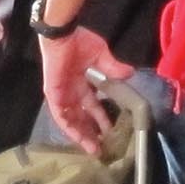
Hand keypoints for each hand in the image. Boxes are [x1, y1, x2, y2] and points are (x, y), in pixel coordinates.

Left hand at [40, 25, 131, 156]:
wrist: (63, 34)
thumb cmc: (80, 41)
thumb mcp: (101, 55)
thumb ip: (113, 68)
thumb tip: (131, 74)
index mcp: (83, 84)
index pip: (93, 107)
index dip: (102, 120)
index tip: (112, 132)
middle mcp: (73, 93)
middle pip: (82, 118)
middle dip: (92, 133)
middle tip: (103, 148)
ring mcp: (62, 95)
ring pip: (71, 121)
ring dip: (82, 135)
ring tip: (93, 149)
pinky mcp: (54, 95)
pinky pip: (60, 115)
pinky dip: (69, 127)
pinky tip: (79, 138)